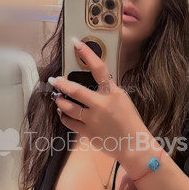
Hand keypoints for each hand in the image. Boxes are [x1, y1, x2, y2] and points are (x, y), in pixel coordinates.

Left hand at [48, 39, 145, 154]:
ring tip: (57, 97)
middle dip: (61, 84)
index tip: (76, 43)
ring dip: (60, 101)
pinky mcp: (87, 132)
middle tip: (54, 80)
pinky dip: (64, 116)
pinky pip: (70, 123)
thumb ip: (109, 91)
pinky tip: (63, 113)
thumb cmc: (131, 122)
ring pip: (68, 108)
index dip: (87, 54)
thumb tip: (95, 83)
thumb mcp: (123, 100)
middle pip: (75, 90)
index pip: (99, 69)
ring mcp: (92, 120)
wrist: (134, 146)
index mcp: (113, 93)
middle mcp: (100, 105)